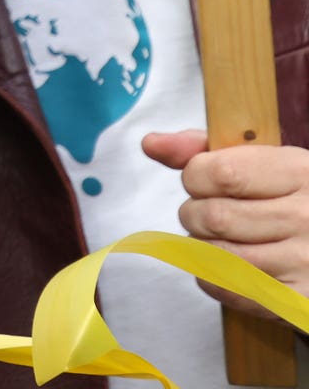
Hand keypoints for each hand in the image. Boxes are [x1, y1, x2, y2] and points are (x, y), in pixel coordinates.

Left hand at [143, 130, 308, 302]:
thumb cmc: (289, 199)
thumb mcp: (260, 163)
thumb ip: (202, 149)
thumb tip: (150, 144)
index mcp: (299, 172)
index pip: (220, 174)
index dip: (195, 177)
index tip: (203, 181)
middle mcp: (306, 217)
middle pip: (213, 217)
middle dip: (194, 214)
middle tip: (208, 214)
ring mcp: (306, 261)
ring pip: (217, 255)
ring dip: (202, 246)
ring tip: (219, 238)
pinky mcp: (298, 300)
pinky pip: (229, 289)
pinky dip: (213, 277)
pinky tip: (227, 265)